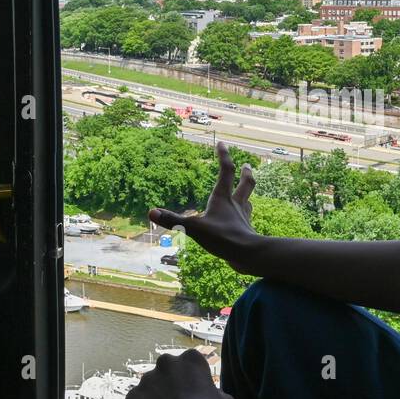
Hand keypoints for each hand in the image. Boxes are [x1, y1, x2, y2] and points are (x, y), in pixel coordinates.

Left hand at [125, 349, 236, 398]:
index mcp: (191, 358)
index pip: (189, 364)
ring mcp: (147, 379)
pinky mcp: (132, 396)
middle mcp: (166, 362)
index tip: (194, 396)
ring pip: (150, 388)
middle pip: (167, 372)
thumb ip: (214, 392)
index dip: (192, 381)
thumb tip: (210, 395)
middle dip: (170, 385)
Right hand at [149, 142, 261, 273]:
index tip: (221, 143)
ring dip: (246, 194)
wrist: (248, 255)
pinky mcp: (247, 232)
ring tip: (246, 191)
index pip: (226, 171)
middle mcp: (236, 205)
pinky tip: (241, 221)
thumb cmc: (223, 238)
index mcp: (223, 198)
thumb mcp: (194, 228)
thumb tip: (151, 212)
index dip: (223, 155)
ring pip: (247, 202)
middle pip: (245, 184)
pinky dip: (244, 217)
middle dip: (245, 173)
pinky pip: (246, 221)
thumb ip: (173, 220)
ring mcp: (243, 219)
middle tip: (247, 165)